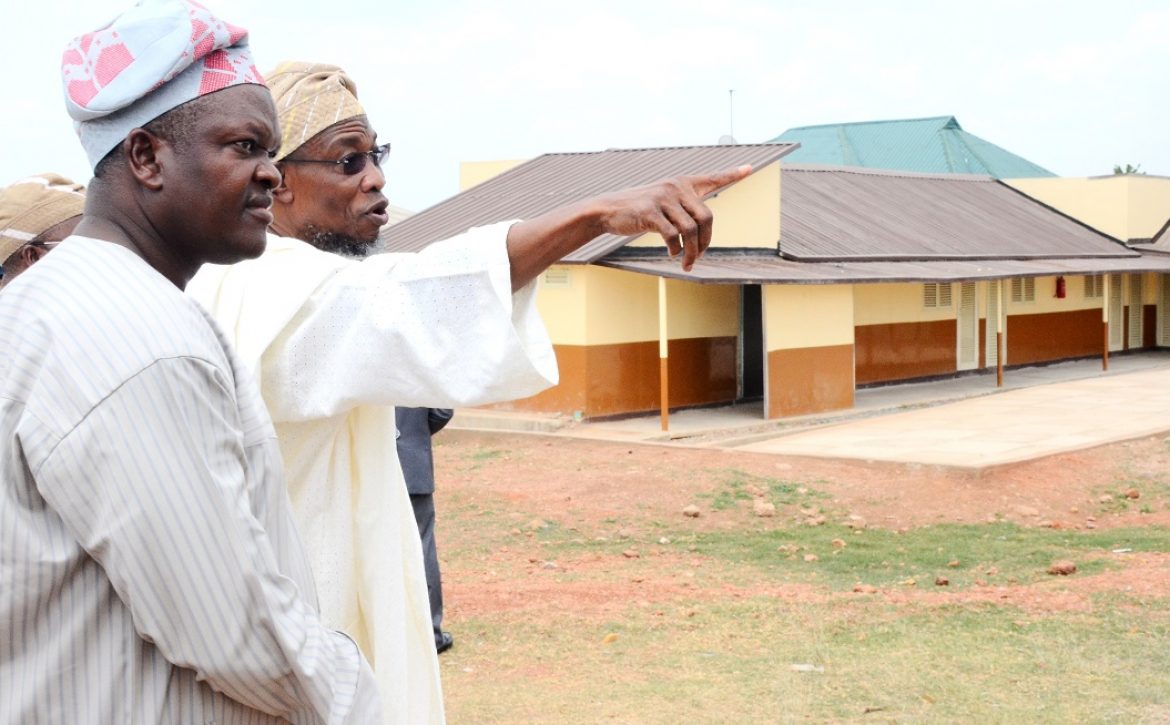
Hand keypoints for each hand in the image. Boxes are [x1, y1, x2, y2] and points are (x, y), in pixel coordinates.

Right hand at [593, 164, 751, 271]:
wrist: (607, 210)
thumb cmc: (637, 211)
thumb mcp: (662, 203)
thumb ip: (682, 211)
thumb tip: (700, 237)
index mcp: (681, 183)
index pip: (712, 179)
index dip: (732, 175)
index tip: (750, 169)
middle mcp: (675, 187)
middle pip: (706, 217)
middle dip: (706, 242)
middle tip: (698, 257)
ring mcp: (663, 197)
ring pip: (691, 230)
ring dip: (691, 251)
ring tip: (686, 262)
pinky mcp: (650, 211)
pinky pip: (673, 235)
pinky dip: (675, 249)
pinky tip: (672, 254)